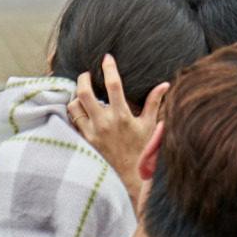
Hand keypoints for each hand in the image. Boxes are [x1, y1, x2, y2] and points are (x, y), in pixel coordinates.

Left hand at [67, 54, 167, 208]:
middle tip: (87, 74)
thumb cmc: (140, 152)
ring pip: (74, 106)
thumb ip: (154, 104)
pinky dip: (73, 112)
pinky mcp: (82, 141)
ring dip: (76, 96)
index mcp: (122, 117)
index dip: (109, 67)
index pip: (113, 85)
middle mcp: (104, 123)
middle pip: (84, 92)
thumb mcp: (149, 127)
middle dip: (83, 78)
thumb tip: (165, 84)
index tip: (107, 57)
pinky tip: (79, 110)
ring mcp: (91, 133)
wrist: (127, 179)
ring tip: (82, 93)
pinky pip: (71, 120)